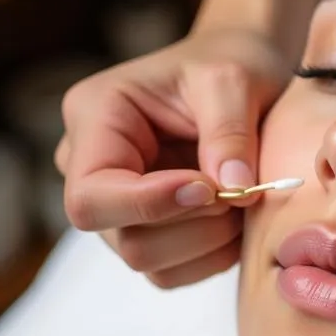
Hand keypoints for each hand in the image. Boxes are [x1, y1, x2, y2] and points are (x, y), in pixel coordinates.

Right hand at [55, 28, 290, 287]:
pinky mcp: (147, 232)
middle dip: (193, 224)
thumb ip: (229, 132)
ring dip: (209, 242)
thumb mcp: (234, 79)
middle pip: (124, 239)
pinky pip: (173, 272)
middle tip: (243, 192)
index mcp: (95, 117)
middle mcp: (91, 167)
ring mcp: (117, 207)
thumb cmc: (230, 63)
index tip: (210, 188)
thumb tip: (233, 189)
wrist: (243, 73)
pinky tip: (236, 219)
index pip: (91, 195)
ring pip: (150, 263)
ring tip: (244, 200)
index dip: (149, 205)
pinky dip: (213, 256)